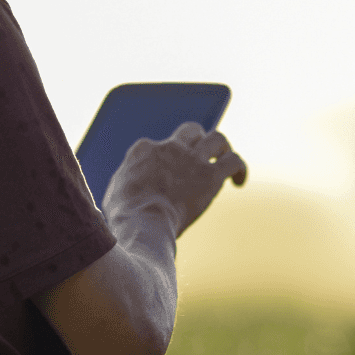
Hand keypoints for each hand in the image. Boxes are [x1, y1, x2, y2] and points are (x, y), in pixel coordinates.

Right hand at [102, 122, 247, 237]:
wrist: (143, 224)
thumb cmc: (125, 218)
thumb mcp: (114, 195)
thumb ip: (126, 183)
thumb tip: (130, 187)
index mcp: (143, 149)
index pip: (159, 144)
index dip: (167, 157)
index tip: (170, 173)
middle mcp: (169, 147)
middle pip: (191, 130)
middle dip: (199, 139)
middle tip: (202, 155)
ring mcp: (191, 159)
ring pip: (217, 138)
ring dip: (223, 148)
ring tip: (225, 160)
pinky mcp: (211, 175)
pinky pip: (234, 161)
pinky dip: (240, 168)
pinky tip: (239, 181)